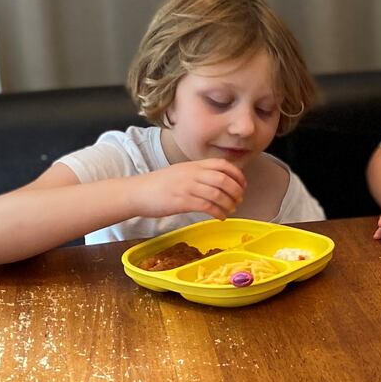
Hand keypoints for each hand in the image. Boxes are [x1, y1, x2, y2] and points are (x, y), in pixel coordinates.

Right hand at [128, 160, 246, 219]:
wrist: (137, 192)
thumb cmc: (158, 185)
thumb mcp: (181, 172)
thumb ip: (199, 174)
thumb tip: (219, 181)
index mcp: (194, 165)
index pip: (222, 165)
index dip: (237, 175)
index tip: (243, 185)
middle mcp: (192, 174)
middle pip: (224, 179)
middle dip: (236, 191)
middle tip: (239, 200)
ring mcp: (187, 187)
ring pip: (218, 194)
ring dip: (229, 204)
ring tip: (231, 210)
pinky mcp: (182, 202)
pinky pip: (207, 206)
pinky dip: (218, 212)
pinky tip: (220, 217)